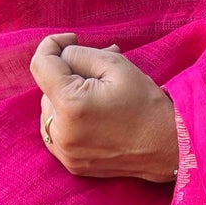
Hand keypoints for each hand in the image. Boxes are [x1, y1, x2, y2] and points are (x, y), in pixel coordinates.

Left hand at [30, 34, 178, 182]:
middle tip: (97, 73)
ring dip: (65, 97)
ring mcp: (66, 152)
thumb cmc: (144, 102)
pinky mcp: (71, 164)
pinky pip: (55, 133)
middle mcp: (62, 133)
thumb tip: (60, 54)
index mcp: (71, 105)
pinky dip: (66, 119)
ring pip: (49, 111)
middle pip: (46, 89)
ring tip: (97, 94)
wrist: (165, 145)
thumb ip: (79, 53)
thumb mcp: (114, 64)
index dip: (52, 45)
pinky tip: (89, 116)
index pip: (40, 64)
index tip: (71, 40)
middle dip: (66, 75)